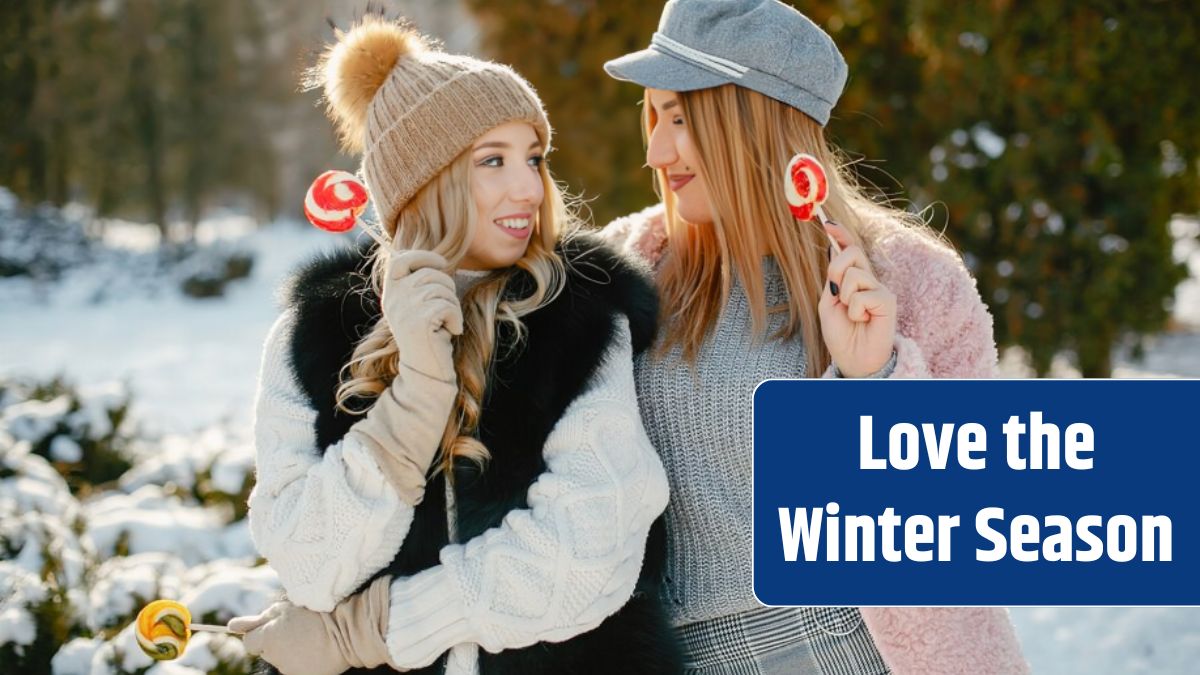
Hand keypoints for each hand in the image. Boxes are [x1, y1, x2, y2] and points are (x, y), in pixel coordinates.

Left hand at [229, 576, 395, 674]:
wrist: (349, 630)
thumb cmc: (318, 612)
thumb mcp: (286, 608)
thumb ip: (258, 619)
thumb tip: (230, 626)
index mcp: (268, 638)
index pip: (250, 642)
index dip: (261, 633)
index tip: (276, 628)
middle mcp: (275, 657)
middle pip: (267, 651)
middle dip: (277, 641)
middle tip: (298, 630)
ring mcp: (290, 670)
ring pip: (282, 660)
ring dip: (291, 651)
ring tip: (311, 639)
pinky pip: (297, 668)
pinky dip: (304, 661)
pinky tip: (317, 650)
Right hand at [383, 250, 463, 381]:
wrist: (426, 369)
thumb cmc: (429, 336)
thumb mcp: (417, 308)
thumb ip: (419, 286)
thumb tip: (437, 260)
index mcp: (390, 294)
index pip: (399, 260)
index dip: (422, 256)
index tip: (441, 262)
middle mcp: (393, 300)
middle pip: (428, 273)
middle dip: (447, 287)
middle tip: (449, 307)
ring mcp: (404, 310)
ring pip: (441, 289)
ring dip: (453, 305)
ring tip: (447, 322)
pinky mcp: (419, 322)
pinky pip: (448, 306)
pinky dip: (456, 318)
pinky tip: (452, 331)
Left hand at [817, 221, 896, 376]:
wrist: (854, 360)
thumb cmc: (842, 335)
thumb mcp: (828, 303)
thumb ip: (831, 279)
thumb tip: (831, 248)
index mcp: (853, 280)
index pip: (850, 250)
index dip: (841, 234)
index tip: (827, 222)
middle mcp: (868, 280)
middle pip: (851, 252)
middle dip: (835, 268)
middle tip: (836, 293)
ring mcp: (879, 289)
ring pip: (853, 274)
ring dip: (845, 297)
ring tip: (852, 315)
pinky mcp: (888, 300)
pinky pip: (862, 295)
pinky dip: (855, 311)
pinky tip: (862, 321)